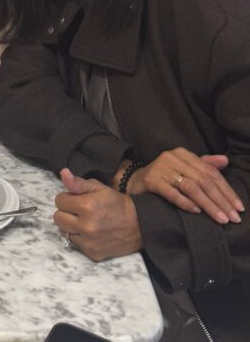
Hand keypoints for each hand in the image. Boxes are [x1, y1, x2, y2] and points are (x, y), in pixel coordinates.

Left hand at [54, 168, 141, 260]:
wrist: (138, 225)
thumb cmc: (117, 203)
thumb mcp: (99, 187)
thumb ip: (78, 182)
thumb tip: (63, 173)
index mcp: (86, 206)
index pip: (59, 201)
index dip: (67, 198)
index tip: (76, 199)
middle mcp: (86, 226)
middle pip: (58, 218)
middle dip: (66, 212)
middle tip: (79, 210)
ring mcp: (89, 242)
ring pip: (65, 232)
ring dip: (72, 226)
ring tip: (86, 221)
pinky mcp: (93, 254)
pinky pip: (76, 244)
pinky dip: (81, 238)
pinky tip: (92, 233)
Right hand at [124, 149, 242, 223]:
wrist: (134, 181)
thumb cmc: (164, 176)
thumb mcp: (184, 168)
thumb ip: (204, 164)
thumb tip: (225, 160)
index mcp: (183, 154)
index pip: (210, 172)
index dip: (226, 190)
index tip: (239, 207)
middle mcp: (172, 158)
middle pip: (203, 180)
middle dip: (221, 200)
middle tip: (233, 218)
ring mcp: (161, 168)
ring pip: (191, 187)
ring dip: (208, 204)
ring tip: (220, 219)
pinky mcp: (152, 180)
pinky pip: (172, 193)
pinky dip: (185, 202)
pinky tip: (196, 212)